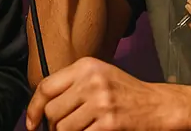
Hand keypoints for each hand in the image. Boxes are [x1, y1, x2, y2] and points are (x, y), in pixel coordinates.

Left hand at [26, 57, 180, 130]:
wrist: (158, 105)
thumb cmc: (126, 93)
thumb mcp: (99, 76)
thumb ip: (72, 85)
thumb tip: (41, 108)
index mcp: (86, 66)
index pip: (45, 87)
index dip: (33, 109)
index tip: (31, 124)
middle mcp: (91, 81)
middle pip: (52, 112)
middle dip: (54, 127)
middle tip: (65, 129)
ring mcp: (101, 102)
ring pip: (63, 128)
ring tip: (81, 130)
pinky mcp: (110, 123)